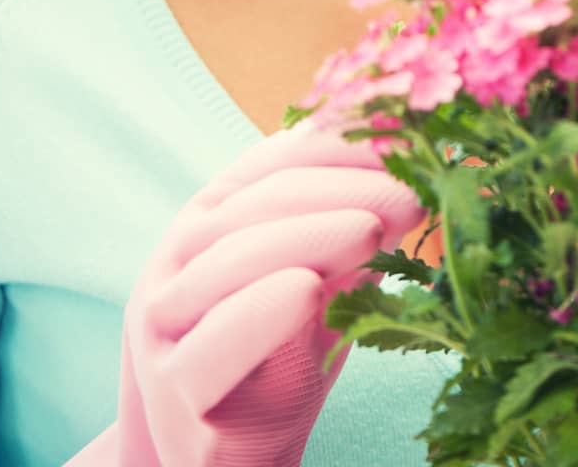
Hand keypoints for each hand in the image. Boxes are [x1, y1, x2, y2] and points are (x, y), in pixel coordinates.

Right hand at [68, 121, 424, 465]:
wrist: (236, 458)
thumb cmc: (283, 356)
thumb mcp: (322, 278)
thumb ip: (351, 222)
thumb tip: (415, 152)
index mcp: (211, 216)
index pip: (275, 161)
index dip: (340, 145)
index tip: (406, 141)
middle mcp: (176, 258)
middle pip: (257, 204)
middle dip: (339, 190)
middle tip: (408, 191)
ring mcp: (162, 324)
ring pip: (228, 263)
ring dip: (307, 238)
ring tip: (371, 230)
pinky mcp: (169, 394)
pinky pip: (206, 350)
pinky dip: (257, 313)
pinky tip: (306, 291)